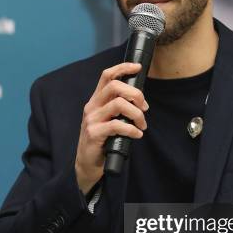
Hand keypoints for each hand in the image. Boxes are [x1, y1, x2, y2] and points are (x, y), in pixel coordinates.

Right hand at [75, 62, 148, 193]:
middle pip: (115, 86)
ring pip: (118, 104)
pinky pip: (117, 125)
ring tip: (142, 124)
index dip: (122, 67)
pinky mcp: (94, 134)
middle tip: (144, 107)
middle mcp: (92, 107)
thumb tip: (141, 100)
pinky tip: (137, 134)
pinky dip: (132, 129)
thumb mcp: (109, 120)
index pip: (107, 76)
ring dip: (136, 113)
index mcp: (96, 101)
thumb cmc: (102, 141)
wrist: (87, 165)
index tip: (137, 67)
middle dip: (135, 93)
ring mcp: (91, 120)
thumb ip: (119, 109)